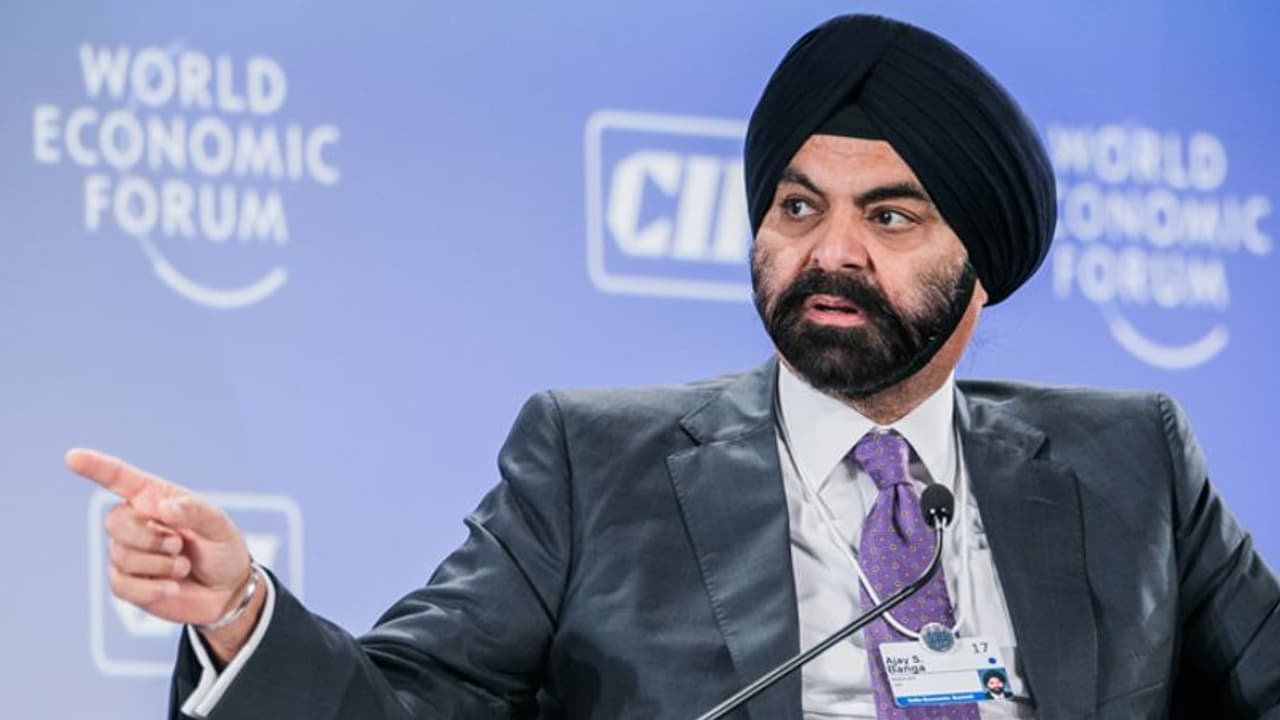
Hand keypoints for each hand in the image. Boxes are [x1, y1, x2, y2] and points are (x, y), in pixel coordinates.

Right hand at [67, 448, 262, 658]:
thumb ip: (196, 512)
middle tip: (179, 545)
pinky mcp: (127, 583)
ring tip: (182, 565)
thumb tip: (163, 507)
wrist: (226, 591)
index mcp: (155, 499)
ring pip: (120, 555)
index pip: (119, 478)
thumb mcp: (220, 526)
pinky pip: (122, 584)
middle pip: (115, 522)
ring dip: (158, 564)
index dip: (95, 467)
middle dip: (149, 537)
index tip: (73, 457)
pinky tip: (172, 586)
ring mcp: (129, 553)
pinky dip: (152, 588)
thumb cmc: (222, 550)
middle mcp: (137, 522)